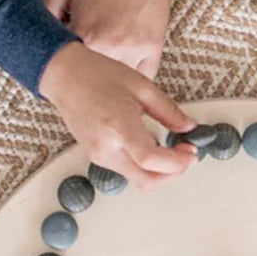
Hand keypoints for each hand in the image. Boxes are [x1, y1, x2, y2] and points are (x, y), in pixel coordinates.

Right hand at [39, 41, 196, 189]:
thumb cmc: (98, 75)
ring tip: (172, 150)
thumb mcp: (142, 86)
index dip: (177, 162)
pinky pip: (126, 170)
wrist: (64, 76)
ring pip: (137, 178)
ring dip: (159, 171)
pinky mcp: (95, 157)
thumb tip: (189, 127)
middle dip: (172, 174)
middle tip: (186, 157)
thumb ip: (169, 111)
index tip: (192, 153)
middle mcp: (106, 147)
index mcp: (118, 126)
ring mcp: (98, 155)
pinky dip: (144, 166)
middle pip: (145, 180)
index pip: (151, 160)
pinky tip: (153, 148)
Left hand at [45, 0, 179, 79]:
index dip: (65, 65)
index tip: (65, 64)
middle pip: (93, 79)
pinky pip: (142, 78)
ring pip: (117, 82)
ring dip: (110, 79)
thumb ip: (45, 13)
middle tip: (84, 68)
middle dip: (87, 75)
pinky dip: (133, 77)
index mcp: (86, 35)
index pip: (69, 66)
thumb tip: (37, 37)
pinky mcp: (151, 52)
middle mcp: (110, 48)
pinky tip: (126, 70)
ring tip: (105, 68)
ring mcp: (133, 52)